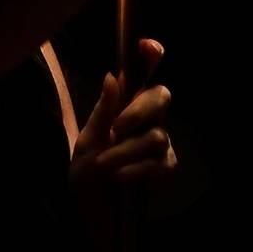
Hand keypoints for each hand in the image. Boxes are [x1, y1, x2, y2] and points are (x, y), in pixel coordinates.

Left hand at [68, 38, 176, 207]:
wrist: (87, 206)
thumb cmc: (87, 167)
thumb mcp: (89, 137)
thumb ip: (103, 109)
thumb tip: (112, 75)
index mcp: (127, 103)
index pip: (147, 73)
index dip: (152, 56)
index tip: (145, 45)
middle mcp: (149, 117)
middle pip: (161, 96)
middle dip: (138, 110)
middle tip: (115, 128)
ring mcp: (160, 142)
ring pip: (156, 135)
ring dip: (124, 152)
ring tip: (103, 164)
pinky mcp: (165, 167)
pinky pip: (158, 163)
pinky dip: (134, 170)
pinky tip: (118, 177)